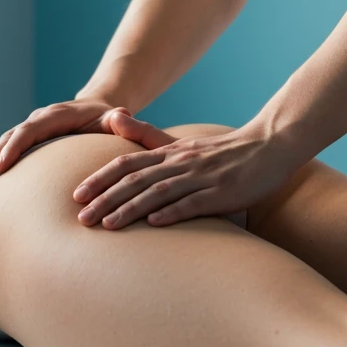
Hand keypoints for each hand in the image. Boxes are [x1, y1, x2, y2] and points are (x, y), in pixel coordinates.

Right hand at [0, 100, 169, 181]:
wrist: (99, 109)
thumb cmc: (109, 120)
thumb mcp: (115, 119)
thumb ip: (119, 120)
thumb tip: (120, 115)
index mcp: (56, 116)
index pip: (30, 130)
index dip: (14, 147)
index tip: (0, 166)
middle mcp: (39, 119)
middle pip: (12, 137)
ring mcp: (32, 128)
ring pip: (4, 142)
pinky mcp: (28, 139)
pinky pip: (6, 148)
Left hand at [72, 122, 302, 229]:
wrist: (270, 146)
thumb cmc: (223, 153)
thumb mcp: (184, 145)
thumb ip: (148, 139)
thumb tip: (115, 121)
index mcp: (170, 153)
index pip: (126, 164)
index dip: (100, 179)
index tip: (76, 196)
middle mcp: (180, 162)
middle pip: (135, 180)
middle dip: (105, 199)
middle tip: (81, 218)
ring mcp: (201, 177)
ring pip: (158, 192)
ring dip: (130, 208)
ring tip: (108, 225)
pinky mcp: (222, 192)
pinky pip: (193, 202)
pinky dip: (172, 212)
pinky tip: (154, 224)